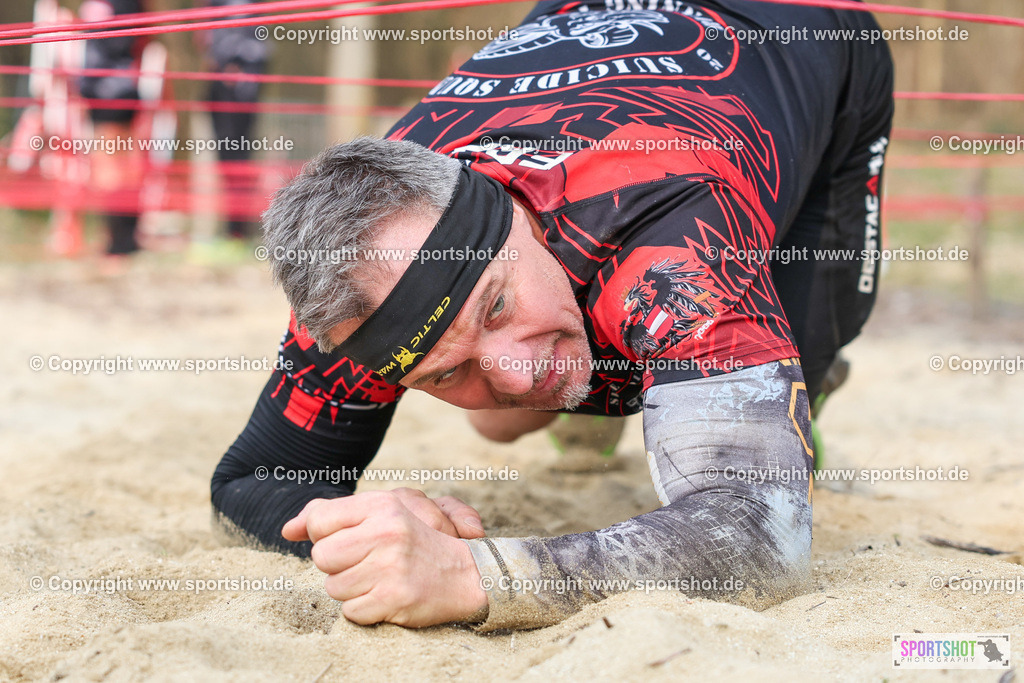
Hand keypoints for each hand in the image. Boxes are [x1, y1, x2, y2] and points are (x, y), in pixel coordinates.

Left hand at [282, 492, 487, 626]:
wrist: (466, 574)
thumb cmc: (415, 541)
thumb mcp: (381, 513)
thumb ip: (331, 515)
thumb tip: (287, 529)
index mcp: (381, 505)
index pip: (320, 520)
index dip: (325, 536)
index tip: (347, 541)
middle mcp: (385, 532)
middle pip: (322, 557)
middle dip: (338, 565)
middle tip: (366, 563)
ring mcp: (390, 566)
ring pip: (333, 587)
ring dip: (352, 589)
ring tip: (380, 579)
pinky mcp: (394, 598)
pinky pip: (351, 611)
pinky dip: (365, 609)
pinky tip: (387, 596)